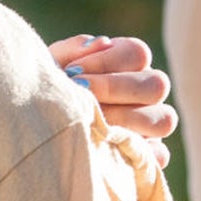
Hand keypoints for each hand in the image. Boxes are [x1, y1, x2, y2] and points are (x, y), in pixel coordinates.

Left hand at [48, 35, 177, 165]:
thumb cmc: (49, 92)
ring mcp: (152, 126)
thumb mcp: (51, 68)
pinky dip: (138, 154)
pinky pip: (159, 156)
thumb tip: (101, 42)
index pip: (138, 53)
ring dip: (126, 119)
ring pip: (164, 119)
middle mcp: (147, 93)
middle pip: (157, 84)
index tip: (72, 72)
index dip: (106, 61)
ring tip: (89, 122)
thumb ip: (71, 51)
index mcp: (129, 64)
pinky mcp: (148, 157)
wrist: (36, 129)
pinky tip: (106, 150)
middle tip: (80, 93)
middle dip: (114, 88)